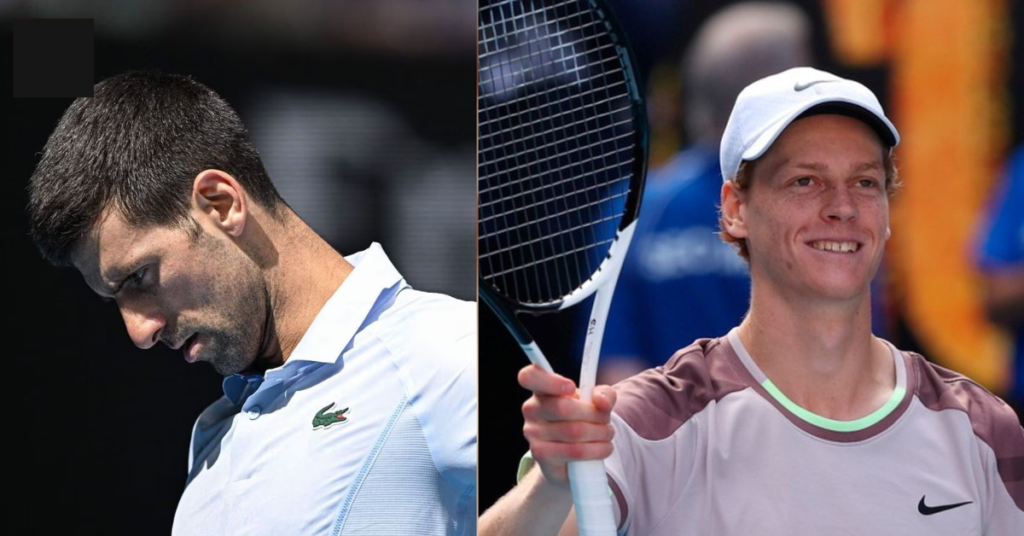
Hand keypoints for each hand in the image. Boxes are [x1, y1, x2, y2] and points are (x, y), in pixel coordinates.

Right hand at [518, 364, 616, 486]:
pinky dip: (596, 450)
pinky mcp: (541, 454)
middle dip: (594, 414)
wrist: (571, 457)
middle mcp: (531, 408)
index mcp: (541, 389)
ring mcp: (533, 432)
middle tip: (606, 419)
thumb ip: (603, 394)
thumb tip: (602, 401)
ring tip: (608, 434)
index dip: (550, 381)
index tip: (571, 387)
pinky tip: (603, 448)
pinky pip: (574, 451)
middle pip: (563, 407)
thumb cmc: (581, 419)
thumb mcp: (595, 402)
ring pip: (573, 431)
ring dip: (600, 433)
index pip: (529, 376)